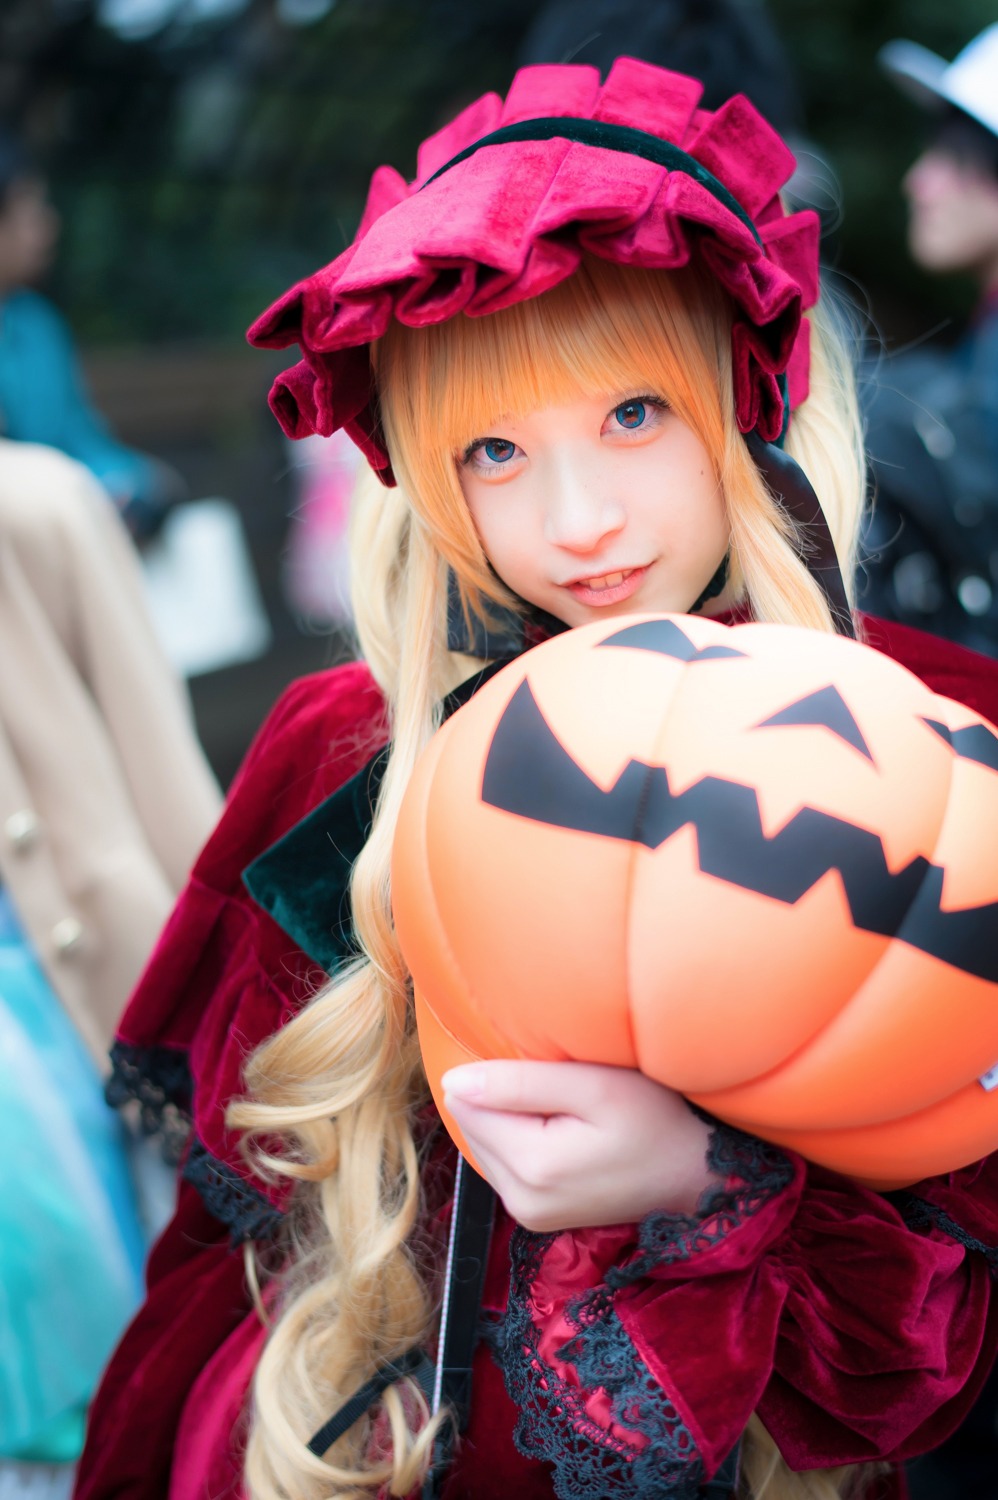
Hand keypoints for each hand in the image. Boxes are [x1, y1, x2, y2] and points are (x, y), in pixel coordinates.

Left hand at [441, 1060, 717, 1233]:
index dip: (497, 1073)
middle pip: (472, 1125)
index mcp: (531, 1169)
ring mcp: (527, 1214)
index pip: (468, 1104)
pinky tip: (559, 1127)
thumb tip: (452, 1081)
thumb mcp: (594, 1086)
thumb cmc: (656, 1121)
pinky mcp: (536, 1215)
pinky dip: (520, 1137)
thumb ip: (520, 1082)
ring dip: (510, 1117)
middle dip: (502, 1097)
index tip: (546, 1068)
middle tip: (563, 1087)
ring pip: (485, 1142)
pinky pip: (504, 1161)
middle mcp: (520, 1201)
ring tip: (565, 1106)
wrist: (698, 1175)